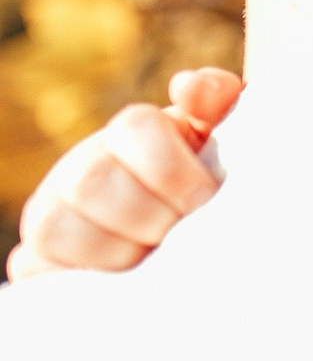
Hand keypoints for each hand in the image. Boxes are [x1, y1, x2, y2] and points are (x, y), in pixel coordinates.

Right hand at [6, 68, 242, 280]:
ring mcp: (55, 207)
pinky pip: (38, 261)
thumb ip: (219, 104)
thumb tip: (188, 86)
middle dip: (149, 214)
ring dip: (118, 248)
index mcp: (134, 132)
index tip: (204, 198)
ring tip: (154, 255)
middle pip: (93, 178)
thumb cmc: (208, 187)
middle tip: (181, 232)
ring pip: (58, 224)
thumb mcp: (225, 145)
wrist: (179, 240)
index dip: (172, 168)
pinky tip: (123, 274)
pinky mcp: (39, 252)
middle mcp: (85, 164)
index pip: (134, 126)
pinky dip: (84, 270)